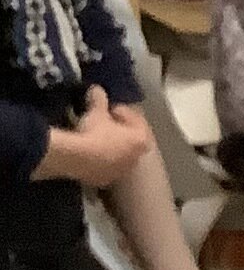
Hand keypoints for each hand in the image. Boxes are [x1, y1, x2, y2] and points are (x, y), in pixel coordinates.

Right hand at [33, 89, 151, 191]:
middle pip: (129, 140)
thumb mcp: (96, 112)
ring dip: (109, 145)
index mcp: (141, 140)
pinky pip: (104, 165)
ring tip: (92, 136)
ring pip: (118, 154)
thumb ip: (99, 98)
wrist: (77, 159)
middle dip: (118, 130)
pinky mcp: (105, 180)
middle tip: (102, 120)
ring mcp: (121, 171)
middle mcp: (136, 158)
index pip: (136, 121)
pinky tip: (85, 152)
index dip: (122, 111)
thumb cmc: (94, 132)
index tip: (109, 107)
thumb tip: (97, 89)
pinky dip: (99, 158)